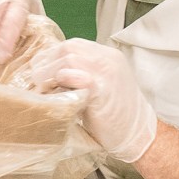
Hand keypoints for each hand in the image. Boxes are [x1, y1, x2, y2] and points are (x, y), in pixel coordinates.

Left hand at [29, 40, 157, 162]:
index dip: (52, 56)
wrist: (139, 134)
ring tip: (45, 88)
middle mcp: (107, 59)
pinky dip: (61, 83)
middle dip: (47, 62)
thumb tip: (47, 70)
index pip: (72, 44)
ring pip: (68, 59)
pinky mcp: (101, 89)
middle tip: (39, 80)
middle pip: (67, 48)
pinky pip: (76, 77)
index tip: (41, 70)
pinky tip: (58, 94)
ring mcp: (106, 72)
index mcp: (107, 55)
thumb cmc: (116, 113)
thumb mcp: (101, 82)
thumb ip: (81, 71)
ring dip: (50, 74)